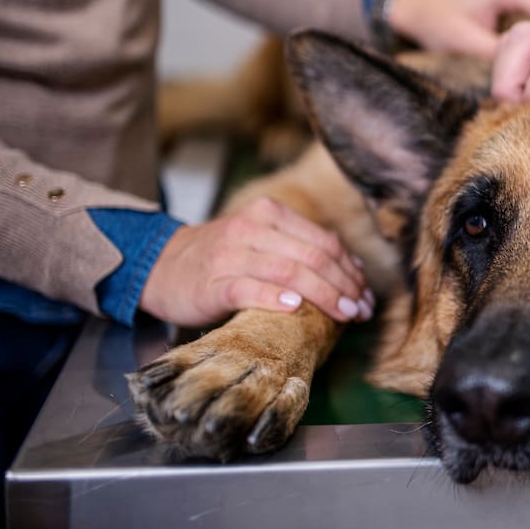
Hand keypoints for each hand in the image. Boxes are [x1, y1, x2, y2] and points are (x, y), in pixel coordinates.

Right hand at [140, 196, 372, 326]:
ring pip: (289, 271)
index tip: (366, 296)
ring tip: (344, 315)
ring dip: (324, 296)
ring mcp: (230, 254)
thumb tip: (354, 274)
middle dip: (345, 286)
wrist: (163, 267)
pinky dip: (275, 298)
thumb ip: (301, 251)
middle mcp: (252, 227)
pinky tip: (295, 308)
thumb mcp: (263, 242)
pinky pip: (249, 289)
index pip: (324, 241)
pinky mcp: (212, 282)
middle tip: (361, 311)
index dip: (351, 271)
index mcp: (270, 213)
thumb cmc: (223, 259)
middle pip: (314, 256)